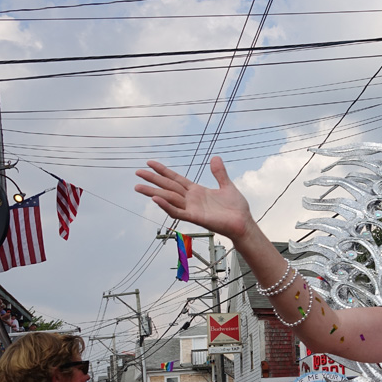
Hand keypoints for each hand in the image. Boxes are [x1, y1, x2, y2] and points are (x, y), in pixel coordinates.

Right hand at [135, 157, 252, 241]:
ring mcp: (192, 208)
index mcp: (196, 191)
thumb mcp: (227, 186)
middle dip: (153, 179)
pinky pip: (178, 212)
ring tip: (138, 186)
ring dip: (153, 192)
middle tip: (137, 172)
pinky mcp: (195, 218)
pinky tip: (156, 199)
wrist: (243, 223)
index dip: (163, 170)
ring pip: (168, 198)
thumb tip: (215, 157)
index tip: (149, 163)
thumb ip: (219, 173)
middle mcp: (191, 199)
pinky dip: (167, 206)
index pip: (175, 178)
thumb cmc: (236, 208)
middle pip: (168, 186)